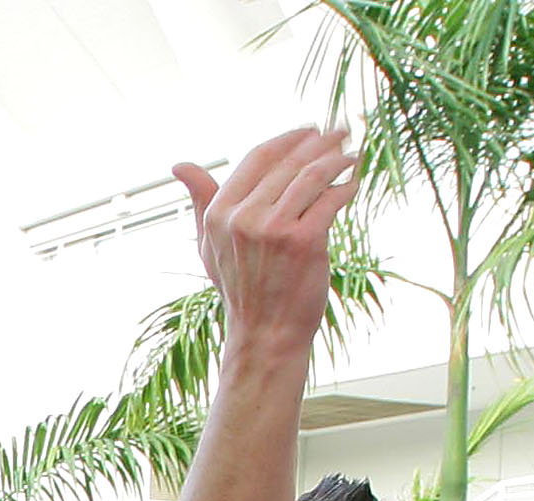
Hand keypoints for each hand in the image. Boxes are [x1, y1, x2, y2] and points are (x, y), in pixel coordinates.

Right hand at [175, 127, 356, 351]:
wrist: (265, 334)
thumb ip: (200, 202)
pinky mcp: (304, 241)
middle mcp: (243, 218)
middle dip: (320, 143)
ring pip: (312, 175)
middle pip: (289, 162)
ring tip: (351, 154)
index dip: (288, 139)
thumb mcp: (210, 245)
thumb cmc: (241, 289)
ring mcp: (273, 229)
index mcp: (219, 213)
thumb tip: (179, 166)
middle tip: (340, 133)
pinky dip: (346, 187)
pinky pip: (330, 199)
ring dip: (337, 159)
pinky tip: (353, 184)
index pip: (257, 157)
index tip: (310, 132)